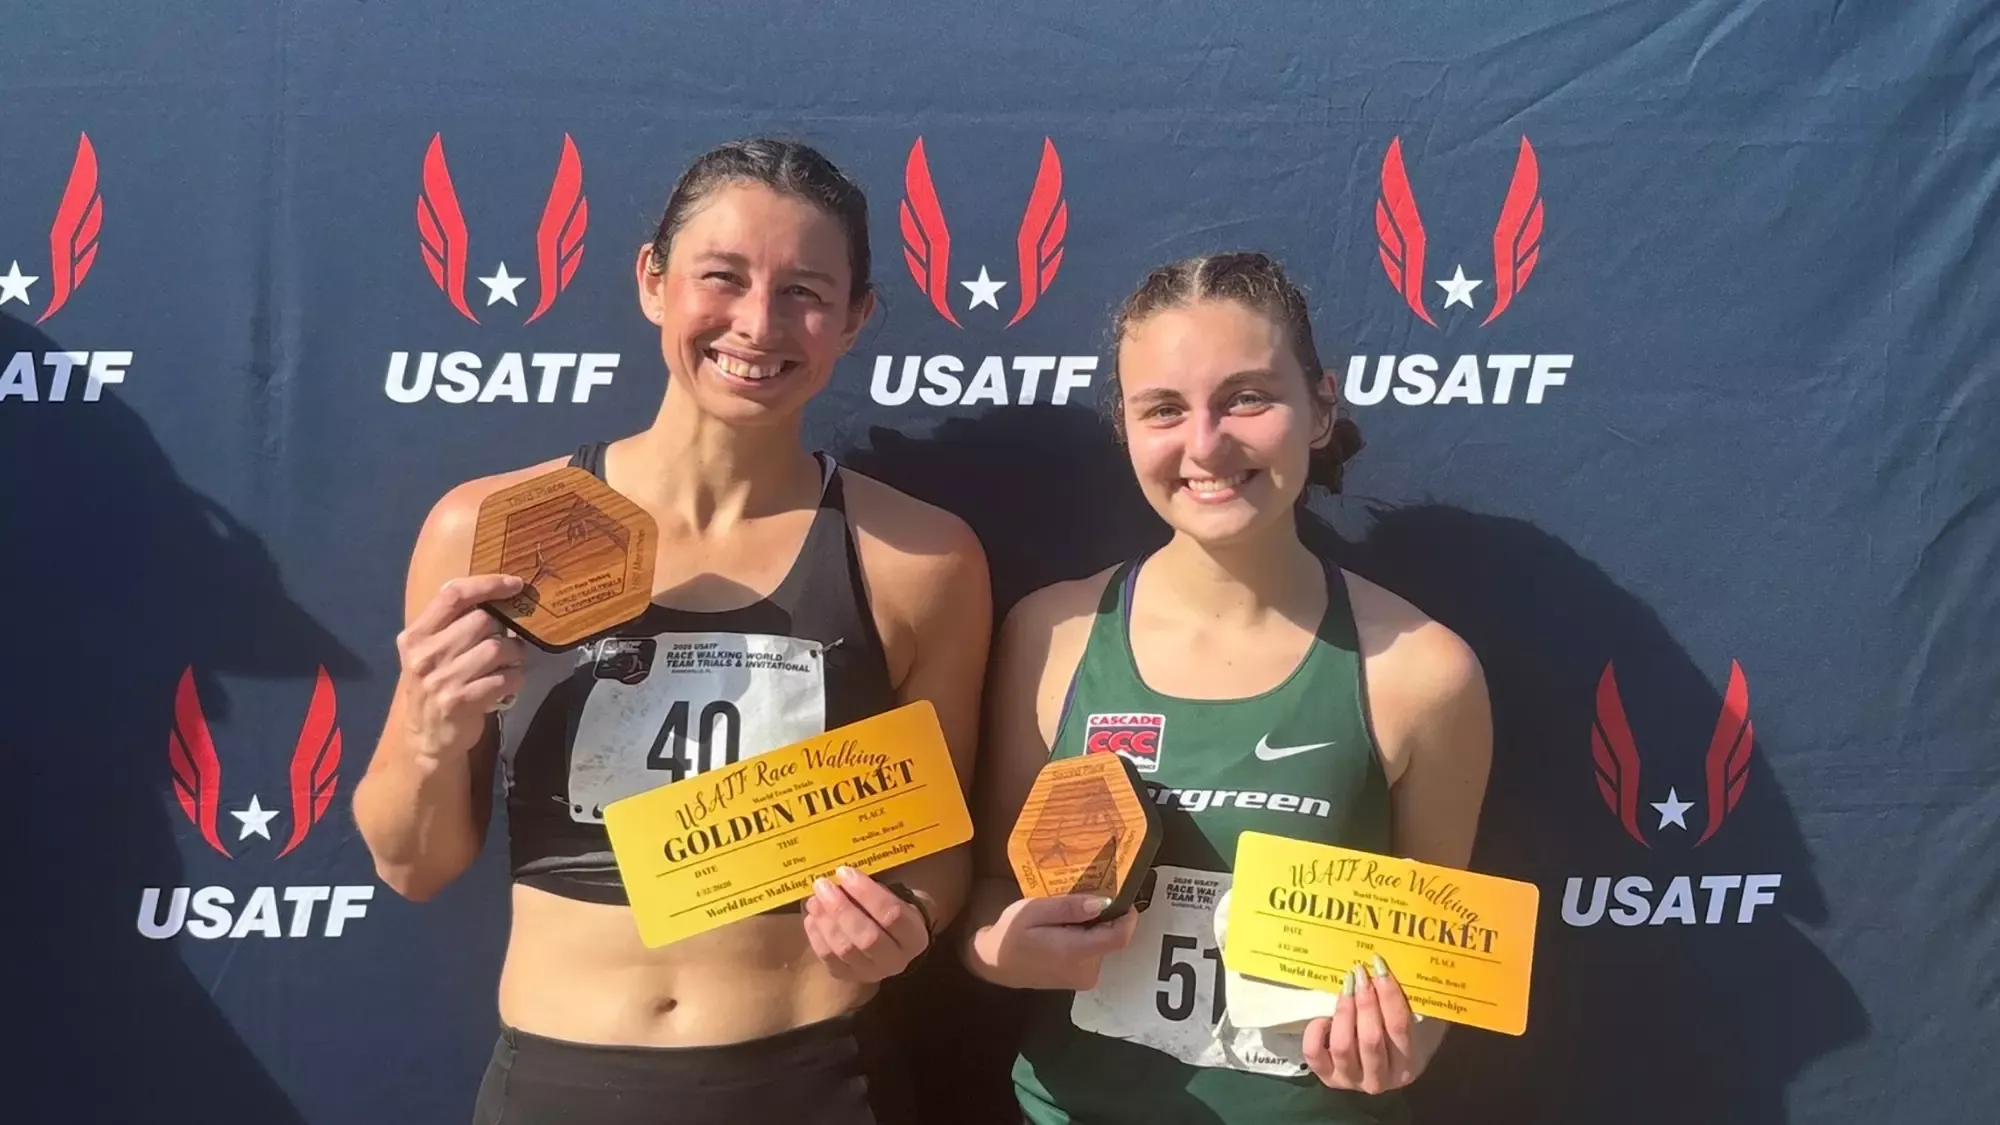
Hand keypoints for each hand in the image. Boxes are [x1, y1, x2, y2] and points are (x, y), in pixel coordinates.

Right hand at [394, 574, 528, 759]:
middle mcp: (424, 655)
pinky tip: (509, 683)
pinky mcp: (459, 701)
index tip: (515, 584)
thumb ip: (452, 624)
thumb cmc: (434, 688)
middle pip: (481, 620)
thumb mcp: (430, 653)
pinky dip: (514, 678)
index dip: (487, 584)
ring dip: (513, 655)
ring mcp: (441, 679)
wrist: (425, 739)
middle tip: (509, 641)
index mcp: (416, 636)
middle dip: (505, 629)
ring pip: (497, 648)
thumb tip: (497, 595)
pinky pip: (503, 678)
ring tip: (509, 663)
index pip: (453, 595)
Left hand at [802, 867, 932, 982]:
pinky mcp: (849, 977)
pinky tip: (811, 917)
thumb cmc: (894, 907)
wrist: (893, 939)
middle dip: (841, 909)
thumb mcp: (897, 894)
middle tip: (823, 886)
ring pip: (846, 950)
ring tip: (814, 899)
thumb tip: (845, 874)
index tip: (844, 872)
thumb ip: (877, 887)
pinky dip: (817, 937)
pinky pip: (829, 960)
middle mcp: (897, 960)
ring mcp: (872, 973)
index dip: (866, 893)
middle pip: (867, 937)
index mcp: (915, 936)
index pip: (891, 914)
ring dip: (826, 922)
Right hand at [970, 892, 1139, 990]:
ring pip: (1103, 944)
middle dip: (1104, 917)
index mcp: (1075, 953)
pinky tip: (1066, 928)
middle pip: (1112, 938)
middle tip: (1085, 898)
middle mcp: (1085, 971)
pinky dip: (1086, 938)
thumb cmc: (1010, 934)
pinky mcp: (1080, 980)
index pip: (1119, 937)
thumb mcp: (1033, 910)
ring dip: (1094, 927)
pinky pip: (1093, 953)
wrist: (994, 964)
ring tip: (1069, 914)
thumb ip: (1068, 908)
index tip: (1124, 897)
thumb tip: (1102, 903)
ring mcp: (1083, 978)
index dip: (1128, 917)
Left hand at [1304, 954, 1432, 1094]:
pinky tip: (1324, 1017)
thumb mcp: (1412, 1026)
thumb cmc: (1394, 1039)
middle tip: (1360, 973)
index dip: (1389, 994)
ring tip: (1345, 989)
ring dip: (1344, 1012)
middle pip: (1371, 1038)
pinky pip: (1315, 1053)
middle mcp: (1379, 1080)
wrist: (1376, 1069)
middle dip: (1365, 1001)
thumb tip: (1392, 969)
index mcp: (1407, 1067)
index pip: (1399, 1027)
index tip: (1379, 965)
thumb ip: (1408, 1004)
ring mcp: (1350, 1081)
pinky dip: (1316, 1032)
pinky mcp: (1327, 1077)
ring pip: (1343, 1045)